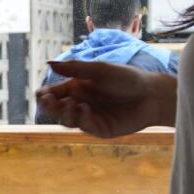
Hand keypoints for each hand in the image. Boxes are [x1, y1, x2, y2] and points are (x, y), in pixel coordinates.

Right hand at [36, 61, 171, 137]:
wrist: (151, 95)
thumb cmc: (127, 78)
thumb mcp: (100, 70)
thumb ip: (75, 68)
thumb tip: (49, 64)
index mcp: (77, 87)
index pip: (53, 93)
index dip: (44, 95)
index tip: (42, 94)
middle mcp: (80, 103)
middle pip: (56, 109)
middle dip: (50, 106)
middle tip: (50, 101)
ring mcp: (89, 117)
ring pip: (67, 120)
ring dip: (64, 113)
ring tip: (71, 104)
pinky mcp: (100, 129)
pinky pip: (84, 126)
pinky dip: (81, 118)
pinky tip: (84, 109)